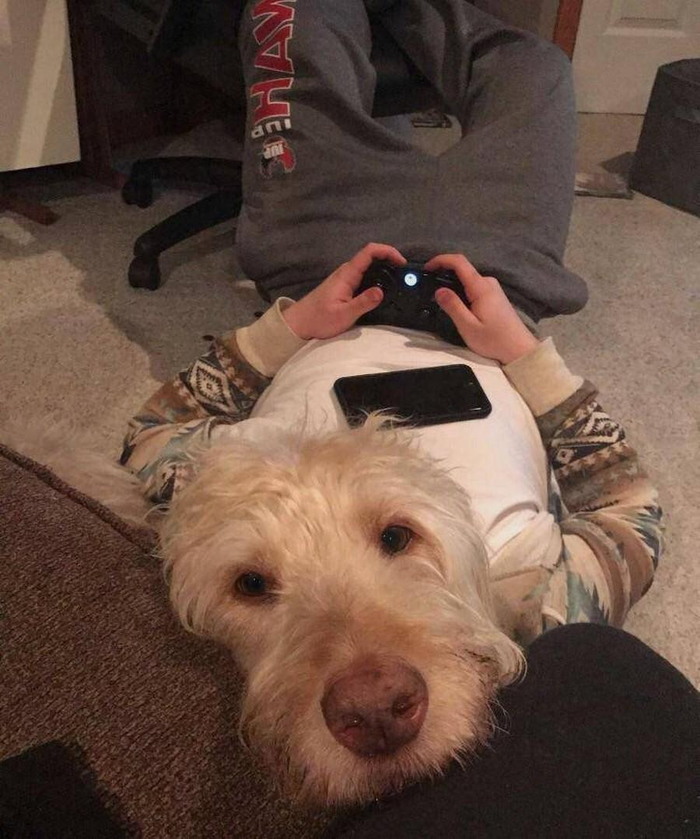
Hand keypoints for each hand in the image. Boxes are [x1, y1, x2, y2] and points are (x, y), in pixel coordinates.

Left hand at [283, 243, 406, 339]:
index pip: (369, 252)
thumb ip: (363, 303)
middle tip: (405, 275)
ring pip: (368, 267)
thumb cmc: (319, 319)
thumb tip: (381, 292)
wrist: (299, 324)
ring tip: (398, 282)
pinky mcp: (345, 287)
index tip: (402, 262)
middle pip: (371, 257)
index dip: (388, 251)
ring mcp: (345, 279)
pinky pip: (364, 277)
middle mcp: (346, 272)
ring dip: (384, 270)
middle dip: (390, 260)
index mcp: (347, 274)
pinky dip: (376, 279)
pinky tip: (383, 290)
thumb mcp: (344, 314)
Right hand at [425, 253, 539, 363]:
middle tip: (429, 290)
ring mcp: (493, 289)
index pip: (459, 262)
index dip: (440, 260)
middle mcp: (488, 283)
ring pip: (467, 280)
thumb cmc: (494, 340)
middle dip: (444, 275)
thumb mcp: (468, 326)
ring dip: (453, 286)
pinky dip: (461, 292)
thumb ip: (453, 306)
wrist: (519, 350)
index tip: (427, 268)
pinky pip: (474, 287)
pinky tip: (457, 306)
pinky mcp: (494, 297)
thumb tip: (438, 290)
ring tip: (441, 302)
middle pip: (462, 270)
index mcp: (481, 287)